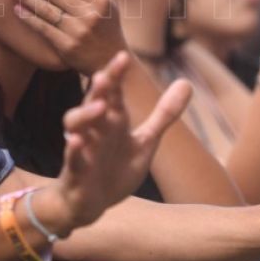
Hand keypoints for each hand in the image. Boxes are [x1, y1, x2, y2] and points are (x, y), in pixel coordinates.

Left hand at [11, 0, 126, 73]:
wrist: (108, 60)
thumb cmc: (108, 27)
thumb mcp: (111, 2)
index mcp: (100, 0)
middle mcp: (90, 14)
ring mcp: (78, 31)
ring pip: (47, 10)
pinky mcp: (67, 46)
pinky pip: (44, 28)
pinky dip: (30, 18)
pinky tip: (18, 9)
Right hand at [45, 51, 191, 230]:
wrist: (91, 204)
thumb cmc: (115, 168)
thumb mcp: (145, 141)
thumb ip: (164, 114)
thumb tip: (187, 82)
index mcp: (111, 120)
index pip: (113, 92)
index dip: (116, 76)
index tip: (123, 57)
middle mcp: (95, 129)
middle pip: (93, 102)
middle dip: (99, 89)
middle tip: (105, 74)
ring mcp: (83, 149)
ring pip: (76, 125)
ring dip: (86, 114)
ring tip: (101, 106)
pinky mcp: (75, 172)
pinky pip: (72, 159)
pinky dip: (73, 150)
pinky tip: (76, 141)